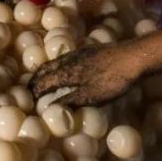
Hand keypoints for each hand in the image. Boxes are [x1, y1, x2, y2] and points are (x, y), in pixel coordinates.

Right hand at [29, 44, 143, 105]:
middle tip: (30, 89)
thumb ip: (70, 101)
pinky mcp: (88, 52)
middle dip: (36, 79)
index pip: (43, 81)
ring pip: (54, 63)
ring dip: (46, 72)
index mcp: (65, 72)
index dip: (34, 91)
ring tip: (43, 80)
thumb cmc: (111, 80)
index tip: (29, 99)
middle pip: (45, 69)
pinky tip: (65, 71)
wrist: (133, 57)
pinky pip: (64, 59)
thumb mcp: (90, 96)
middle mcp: (67, 60)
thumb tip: (50, 108)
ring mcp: (78, 54)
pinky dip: (57, 67)